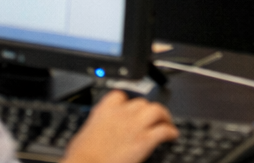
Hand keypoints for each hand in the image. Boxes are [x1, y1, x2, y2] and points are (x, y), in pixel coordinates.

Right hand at [63, 91, 177, 162]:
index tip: (131, 108)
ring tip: (167, 122)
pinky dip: (171, 132)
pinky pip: (164, 130)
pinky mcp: (145, 140)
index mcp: (105, 110)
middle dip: (147, 110)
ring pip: (157, 110)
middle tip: (152, 118)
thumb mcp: (85, 134)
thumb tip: (97, 132)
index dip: (128, 103)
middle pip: (142, 103)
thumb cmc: (81, 156)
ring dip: (164, 116)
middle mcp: (122, 114)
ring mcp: (135, 125)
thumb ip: (97, 127)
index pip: (121, 96)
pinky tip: (172, 136)